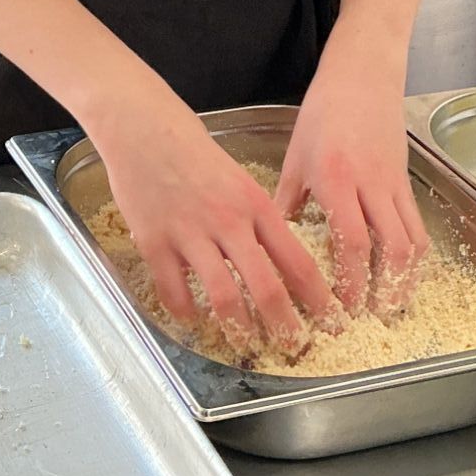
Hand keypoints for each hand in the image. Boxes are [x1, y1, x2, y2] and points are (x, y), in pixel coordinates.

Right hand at [92, 91, 334, 349]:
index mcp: (256, 206)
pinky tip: (192, 319)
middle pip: (266, 288)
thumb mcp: (241, 181)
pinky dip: (186, 312)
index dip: (318, 298)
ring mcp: (190, 234)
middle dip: (285, 326)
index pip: (298, 261)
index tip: (330, 321)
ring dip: (239, 328)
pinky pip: (174, 291)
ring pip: (223, 297)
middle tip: (293, 347)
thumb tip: (280, 260)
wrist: (145, 129)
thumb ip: (260, 220)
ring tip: (245, 343)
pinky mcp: (154, 242)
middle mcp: (229, 222)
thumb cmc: (196, 153)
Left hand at [274, 70, 429, 313]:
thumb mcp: (295, 156)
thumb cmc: (323, 112)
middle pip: (388, 250)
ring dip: (405, 280)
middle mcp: (369, 185)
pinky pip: (418, 226)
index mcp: (335, 179)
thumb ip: (286, 200)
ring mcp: (393, 184)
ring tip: (391, 307)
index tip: (341, 309)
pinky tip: (403, 275)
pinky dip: (415, 257)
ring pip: (412, 242)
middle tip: (369, 319)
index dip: (351, 282)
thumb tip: (272, 243)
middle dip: (381, 290)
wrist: (363, 76)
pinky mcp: (407, 181)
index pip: (350, 242)